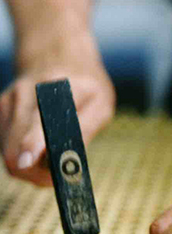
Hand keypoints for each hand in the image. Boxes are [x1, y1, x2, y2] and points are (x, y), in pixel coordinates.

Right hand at [0, 31, 114, 185]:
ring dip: (30, 168)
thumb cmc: (86, 85)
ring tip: (53, 161)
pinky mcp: (1, 111)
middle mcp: (23, 96)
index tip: (29, 163)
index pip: (35, 123)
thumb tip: (71, 160)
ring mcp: (7, 103)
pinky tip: (41, 149)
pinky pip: (6, 148)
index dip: (31, 145)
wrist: (59, 55)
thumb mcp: (101, 104)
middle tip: (57, 177)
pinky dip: (24, 157)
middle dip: (36, 173)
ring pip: (8, 154)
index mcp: (51, 92)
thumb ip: (86, 129)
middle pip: (15, 149)